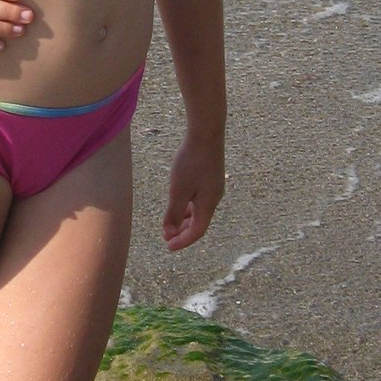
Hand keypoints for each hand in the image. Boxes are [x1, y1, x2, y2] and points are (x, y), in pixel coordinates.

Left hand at [161, 131, 225, 251]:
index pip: (197, 231)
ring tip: (170, 225)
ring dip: (184, 220)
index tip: (168, 247)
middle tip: (167, 238)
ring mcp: (213, 187)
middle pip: (199, 223)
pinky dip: (187, 207)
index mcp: (208, 204)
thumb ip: (173, 212)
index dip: (183, 241)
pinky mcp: (210, 177)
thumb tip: (169, 232)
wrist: (206, 133)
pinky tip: (178, 204)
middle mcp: (214, 198)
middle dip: (182, 232)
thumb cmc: (191, 161)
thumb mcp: (178, 189)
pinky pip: (198, 199)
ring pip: (198, 211)